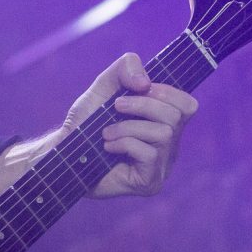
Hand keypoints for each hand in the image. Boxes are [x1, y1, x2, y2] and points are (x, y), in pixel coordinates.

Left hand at [64, 52, 197, 198]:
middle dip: (143, 105)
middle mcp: (169, 145)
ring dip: (128, 127)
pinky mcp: (149, 182)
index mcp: (165, 123)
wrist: (64, 152)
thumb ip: (125, 69)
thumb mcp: (104, 87)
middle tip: (116, 106)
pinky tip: (107, 148)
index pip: (188, 105)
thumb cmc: (86, 121)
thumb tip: (145, 82)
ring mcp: (161, 166)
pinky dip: (125, 143)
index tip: (138, 88)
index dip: (166, 92)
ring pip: (164, 134)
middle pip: (176, 116)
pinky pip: (150, 154)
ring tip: (106, 132)